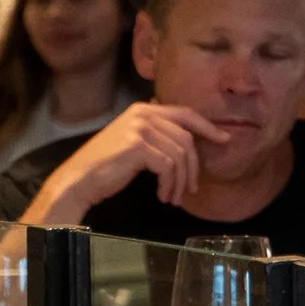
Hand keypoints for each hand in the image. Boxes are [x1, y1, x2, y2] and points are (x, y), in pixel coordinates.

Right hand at [26, 98, 235, 224]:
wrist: (80, 179)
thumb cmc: (107, 166)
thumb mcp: (134, 143)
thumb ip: (157, 134)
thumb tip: (188, 139)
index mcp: (144, 109)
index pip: (186, 114)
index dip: (207, 127)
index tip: (225, 139)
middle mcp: (143, 113)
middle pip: (186, 138)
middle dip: (193, 166)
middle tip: (192, 188)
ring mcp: (140, 127)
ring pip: (179, 155)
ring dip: (180, 181)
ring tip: (173, 197)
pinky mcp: (137, 145)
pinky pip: (168, 166)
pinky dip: (169, 185)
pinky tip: (162, 195)